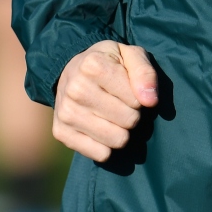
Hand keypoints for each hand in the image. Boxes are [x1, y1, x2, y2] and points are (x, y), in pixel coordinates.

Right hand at [53, 40, 158, 161]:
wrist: (73, 70)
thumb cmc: (109, 63)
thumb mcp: (132, 57)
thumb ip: (145, 74)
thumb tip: (151, 101)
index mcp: (92, 66)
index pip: (136, 100)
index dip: (138, 97)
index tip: (128, 88)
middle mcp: (75, 89)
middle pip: (128, 121)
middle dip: (132, 114)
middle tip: (121, 103)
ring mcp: (65, 112)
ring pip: (117, 139)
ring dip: (121, 130)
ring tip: (112, 115)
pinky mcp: (61, 132)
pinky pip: (101, 154)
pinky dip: (107, 146)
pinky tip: (101, 129)